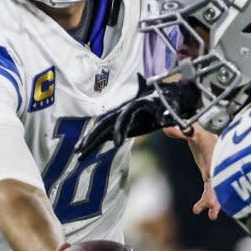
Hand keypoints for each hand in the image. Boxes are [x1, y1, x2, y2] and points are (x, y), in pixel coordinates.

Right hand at [75, 75, 199, 160]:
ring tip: (78, 151)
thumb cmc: (172, 101)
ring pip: (102, 126)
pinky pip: (105, 133)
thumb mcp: (173, 106)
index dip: (120, 128)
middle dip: (94, 134)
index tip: (117, 143)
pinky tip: (84, 153)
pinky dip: (95, 142)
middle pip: (106, 121)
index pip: (125, 116)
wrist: (169, 97)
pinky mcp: (121, 124)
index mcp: (138, 104)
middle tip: (83, 148)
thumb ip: (167, 114)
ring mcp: (121, 116)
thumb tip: (161, 120)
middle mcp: (125, 109)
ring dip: (90, 138)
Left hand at [164, 124, 220, 219]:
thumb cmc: (203, 136)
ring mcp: (214, 175)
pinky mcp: (210, 180)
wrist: (212, 140)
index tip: (210, 181)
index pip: (213, 165)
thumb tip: (167, 127)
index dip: (212, 173)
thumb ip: (182, 131)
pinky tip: (198, 210)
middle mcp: (216, 167)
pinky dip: (206, 201)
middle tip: (214, 207)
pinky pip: (210, 192)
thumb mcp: (193, 132)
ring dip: (215, 203)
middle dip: (217, 195)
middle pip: (218, 182)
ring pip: (216, 191)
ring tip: (213, 216)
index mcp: (214, 156)